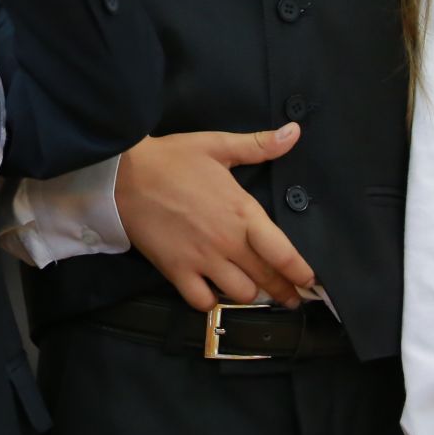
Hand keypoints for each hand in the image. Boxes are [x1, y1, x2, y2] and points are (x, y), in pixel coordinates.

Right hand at [115, 125, 314, 310]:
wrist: (123, 173)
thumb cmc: (171, 157)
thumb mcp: (217, 145)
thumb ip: (258, 145)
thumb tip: (294, 132)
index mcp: (243, 212)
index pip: (284, 254)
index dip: (302, 273)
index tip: (310, 281)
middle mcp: (228, 242)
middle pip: (267, 279)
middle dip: (284, 290)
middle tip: (291, 296)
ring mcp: (201, 260)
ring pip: (240, 294)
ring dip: (250, 294)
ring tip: (253, 290)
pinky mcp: (176, 271)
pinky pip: (202, 302)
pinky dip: (212, 302)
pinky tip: (214, 293)